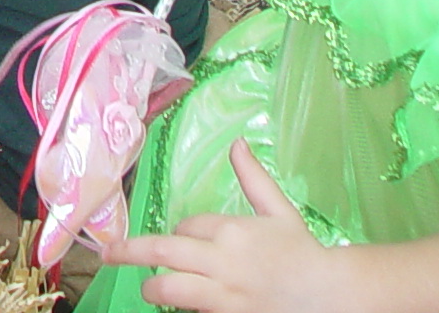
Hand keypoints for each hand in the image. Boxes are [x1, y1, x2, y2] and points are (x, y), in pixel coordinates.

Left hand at [108, 143, 343, 312]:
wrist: (331, 298)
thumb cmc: (303, 254)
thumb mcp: (280, 211)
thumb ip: (253, 179)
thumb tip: (237, 142)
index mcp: (232, 229)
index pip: (187, 226)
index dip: (183, 233)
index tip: (190, 241)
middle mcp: (222, 260)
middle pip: (164, 251)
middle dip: (130, 251)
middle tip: (106, 255)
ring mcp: (224, 293)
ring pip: (171, 288)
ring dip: (154, 288)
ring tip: (147, 287)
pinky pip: (192, 310)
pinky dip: (182, 307)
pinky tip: (181, 306)